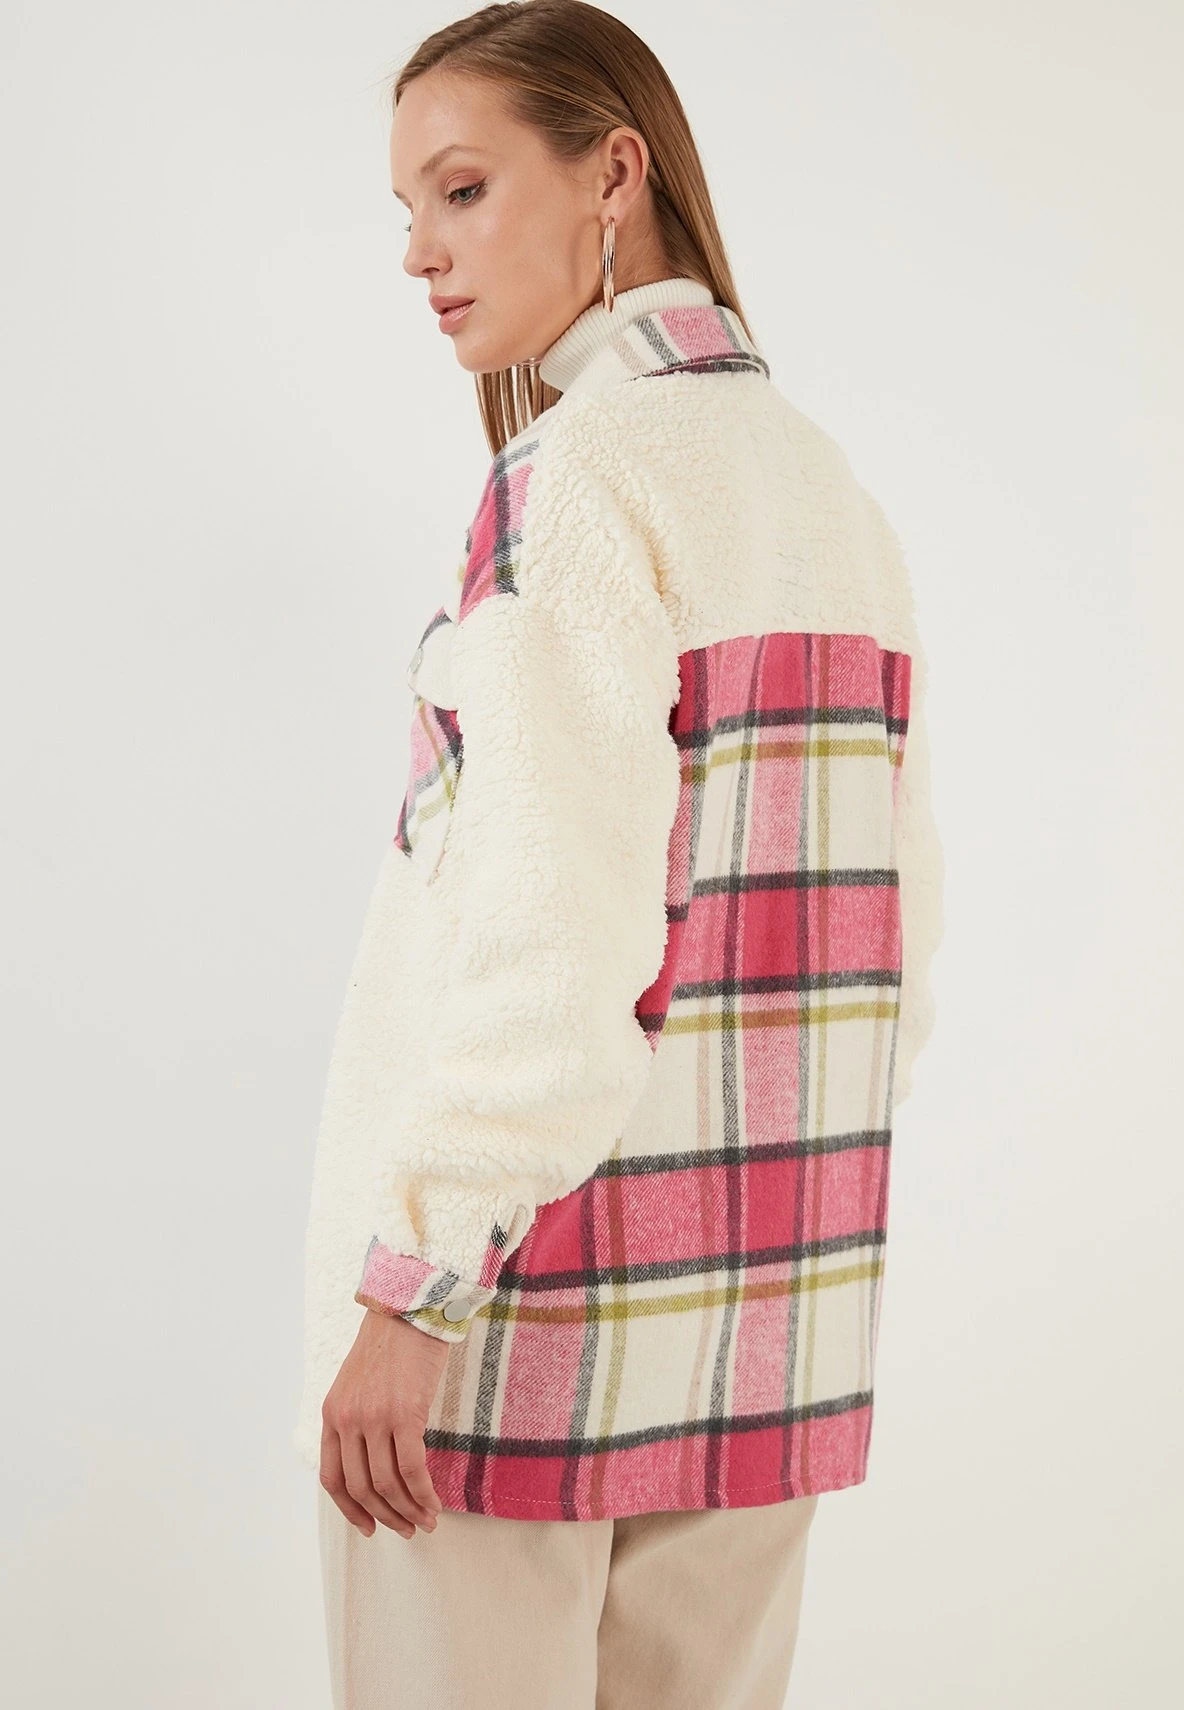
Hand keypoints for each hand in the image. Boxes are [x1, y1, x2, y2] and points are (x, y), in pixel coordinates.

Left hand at [320, 1308, 450, 1539]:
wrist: (409, 1309)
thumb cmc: (390, 1344)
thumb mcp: (357, 1383)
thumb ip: (357, 1419)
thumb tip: (374, 1462)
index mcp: (331, 1415)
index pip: (333, 1479)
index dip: (351, 1510)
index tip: (370, 1527)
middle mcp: (348, 1420)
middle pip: (362, 1487)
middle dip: (386, 1516)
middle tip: (408, 1530)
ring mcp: (374, 1418)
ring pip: (387, 1483)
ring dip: (408, 1510)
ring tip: (427, 1521)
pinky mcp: (404, 1413)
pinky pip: (412, 1468)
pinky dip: (423, 1493)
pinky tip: (434, 1503)